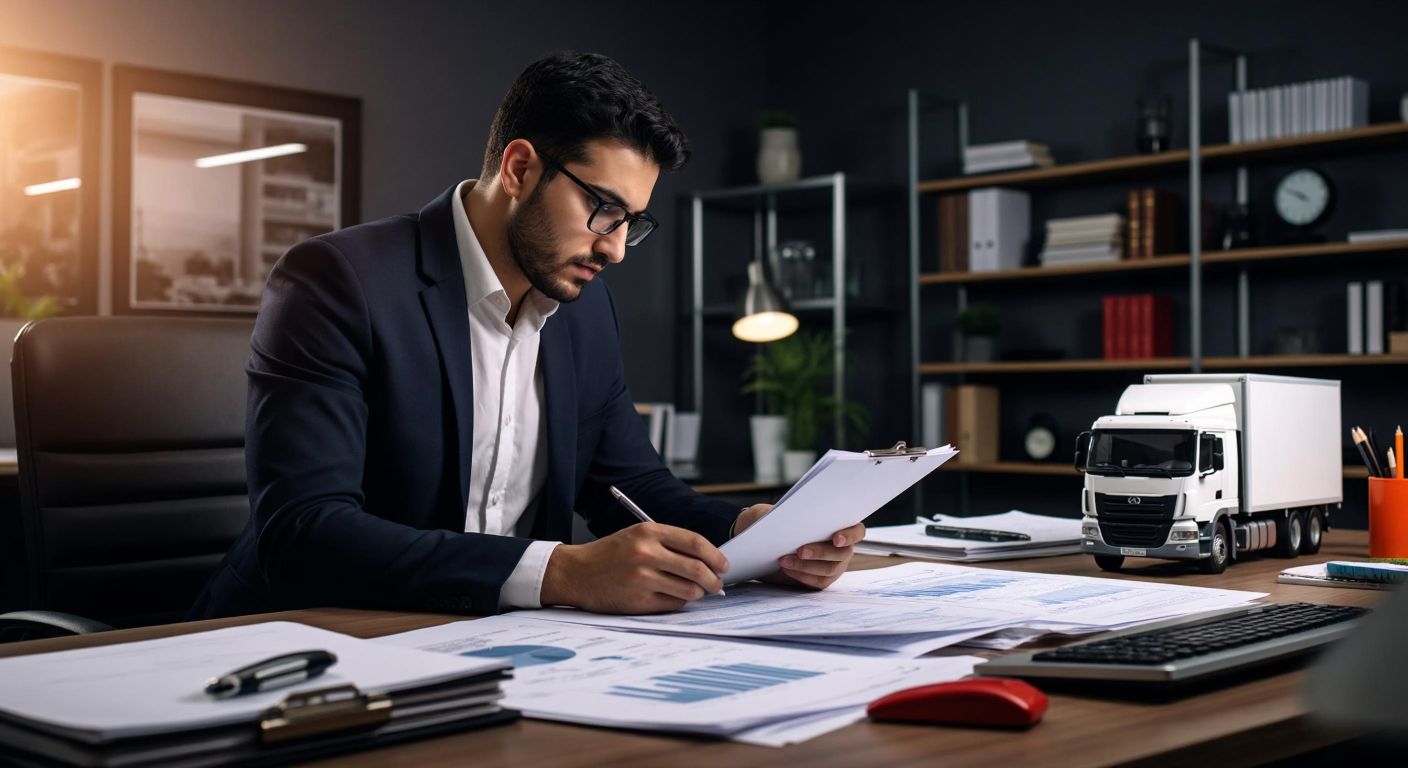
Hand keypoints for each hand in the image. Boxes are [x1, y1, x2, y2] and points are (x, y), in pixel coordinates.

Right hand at [540, 523, 727, 613]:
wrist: (576, 572)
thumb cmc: (610, 554)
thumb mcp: (637, 536)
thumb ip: (669, 544)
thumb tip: (706, 561)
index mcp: (649, 532)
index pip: (695, 543)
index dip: (715, 555)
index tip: (723, 564)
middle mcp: (646, 554)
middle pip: (697, 569)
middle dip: (714, 579)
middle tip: (717, 584)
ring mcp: (642, 579)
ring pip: (689, 590)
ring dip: (698, 593)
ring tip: (696, 591)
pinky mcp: (638, 601)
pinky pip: (673, 604)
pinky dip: (679, 602)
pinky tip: (672, 597)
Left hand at [731, 504, 864, 590]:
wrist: (766, 543)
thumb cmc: (777, 522)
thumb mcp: (776, 512)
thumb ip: (783, 512)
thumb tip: (783, 516)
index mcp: (840, 526)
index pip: (857, 531)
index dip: (850, 535)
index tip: (835, 538)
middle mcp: (842, 548)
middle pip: (842, 553)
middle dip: (820, 552)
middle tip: (800, 551)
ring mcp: (834, 565)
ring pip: (829, 569)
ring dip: (806, 566)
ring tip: (784, 561)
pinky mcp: (822, 580)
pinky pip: (817, 582)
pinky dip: (801, 576)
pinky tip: (787, 569)